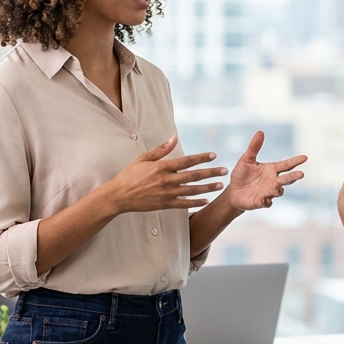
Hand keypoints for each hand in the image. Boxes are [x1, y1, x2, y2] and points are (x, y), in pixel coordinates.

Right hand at [103, 136, 226, 213]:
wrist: (119, 196)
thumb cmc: (130, 175)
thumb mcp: (143, 158)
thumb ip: (161, 149)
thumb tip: (174, 138)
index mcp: (162, 167)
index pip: (187, 161)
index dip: (201, 157)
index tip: (213, 155)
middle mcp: (167, 180)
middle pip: (194, 175)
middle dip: (211, 172)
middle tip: (224, 170)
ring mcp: (167, 193)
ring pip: (192, 190)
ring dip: (208, 187)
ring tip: (220, 185)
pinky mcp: (165, 204)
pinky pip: (184, 204)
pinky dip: (196, 202)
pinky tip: (206, 200)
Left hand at [223, 131, 307, 210]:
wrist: (234, 191)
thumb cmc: (242, 174)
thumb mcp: (246, 159)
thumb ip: (254, 147)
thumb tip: (260, 132)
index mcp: (271, 169)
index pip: (286, 165)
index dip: (295, 161)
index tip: (305, 157)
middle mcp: (273, 181)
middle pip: (287, 179)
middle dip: (293, 177)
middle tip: (301, 174)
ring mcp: (269, 192)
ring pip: (279, 191)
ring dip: (279, 189)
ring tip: (277, 186)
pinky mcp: (262, 202)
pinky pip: (268, 202)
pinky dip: (268, 201)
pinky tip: (266, 200)